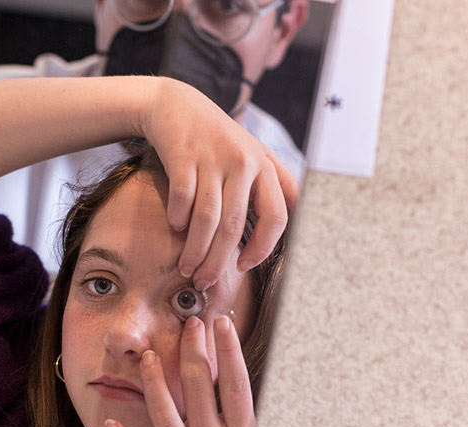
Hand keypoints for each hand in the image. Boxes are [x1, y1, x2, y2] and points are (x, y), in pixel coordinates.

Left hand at [104, 314, 254, 426]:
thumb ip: (244, 426)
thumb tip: (239, 386)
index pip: (235, 385)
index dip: (228, 351)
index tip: (220, 322)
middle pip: (199, 389)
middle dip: (192, 351)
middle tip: (187, 323)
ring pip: (166, 415)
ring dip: (155, 383)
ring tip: (148, 356)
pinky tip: (109, 424)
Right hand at [142, 78, 297, 287]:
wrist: (176, 105)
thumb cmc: (216, 137)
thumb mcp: (253, 152)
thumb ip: (274, 183)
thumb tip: (292, 223)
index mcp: (264, 166)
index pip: (276, 217)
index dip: (262, 248)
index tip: (243, 266)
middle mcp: (243, 162)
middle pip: (235, 226)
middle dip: (217, 261)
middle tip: (204, 280)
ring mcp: (213, 158)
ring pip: (207, 218)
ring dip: (195, 249)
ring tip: (187, 267)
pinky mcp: (184, 156)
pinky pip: (183, 199)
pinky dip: (178, 219)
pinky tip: (175, 227)